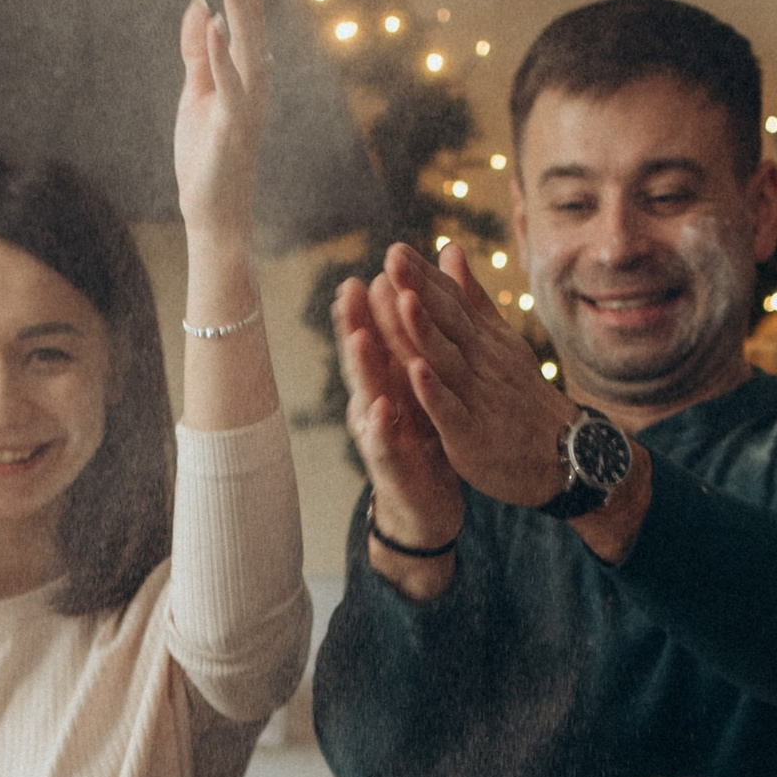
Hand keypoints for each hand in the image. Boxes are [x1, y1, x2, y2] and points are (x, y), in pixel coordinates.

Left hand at [171, 0, 268, 247]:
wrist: (212, 212)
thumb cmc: (206, 156)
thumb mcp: (196, 93)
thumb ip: (198, 52)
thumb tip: (199, 5)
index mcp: (246, 69)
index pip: (243, 9)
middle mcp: (255, 79)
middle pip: (250, 14)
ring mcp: (248, 102)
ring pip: (245, 39)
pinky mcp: (232, 127)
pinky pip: (230, 85)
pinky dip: (221, 53)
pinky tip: (213, 21)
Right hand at [334, 272, 464, 561]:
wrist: (426, 506)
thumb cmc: (422, 441)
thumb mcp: (421, 392)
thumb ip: (415, 351)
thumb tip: (413, 301)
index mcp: (388, 385)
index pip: (378, 339)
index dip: (372, 308)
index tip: (371, 270)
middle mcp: (375, 406)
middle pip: (363, 361)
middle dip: (356, 325)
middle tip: (350, 289)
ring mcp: (380, 438)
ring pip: (367, 398)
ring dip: (362, 368)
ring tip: (358, 337)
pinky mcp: (392, 470)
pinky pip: (386, 446)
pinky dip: (383, 428)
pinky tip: (382, 408)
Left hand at [376, 239, 576, 507]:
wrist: (560, 454)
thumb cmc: (520, 396)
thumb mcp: (498, 340)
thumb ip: (470, 297)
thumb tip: (448, 248)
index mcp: (482, 339)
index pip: (452, 300)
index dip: (424, 275)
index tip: (396, 248)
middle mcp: (481, 361)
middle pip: (448, 321)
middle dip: (420, 289)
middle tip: (394, 259)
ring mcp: (477, 396)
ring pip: (447, 359)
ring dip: (425, 331)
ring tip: (404, 301)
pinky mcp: (471, 434)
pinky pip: (452, 410)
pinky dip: (435, 392)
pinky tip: (418, 372)